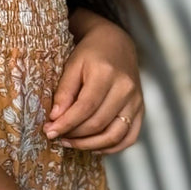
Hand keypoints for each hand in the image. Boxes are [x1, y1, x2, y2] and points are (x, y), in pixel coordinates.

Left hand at [45, 14, 143, 154]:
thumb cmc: (91, 53)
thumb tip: (55, 118)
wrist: (116, 43)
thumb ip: (64, 91)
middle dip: (74, 135)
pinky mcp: (141, 109)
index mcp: (106, 73)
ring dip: (90, 145)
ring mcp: (136, 100)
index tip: (49, 132)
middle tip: (56, 137)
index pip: (85, 107)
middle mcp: (125, 88)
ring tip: (70, 143)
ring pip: (115, 135)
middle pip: (98, 123)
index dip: (66, 124)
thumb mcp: (72, 65)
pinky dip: (111, 147)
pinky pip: (129, 137)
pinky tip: (93, 145)